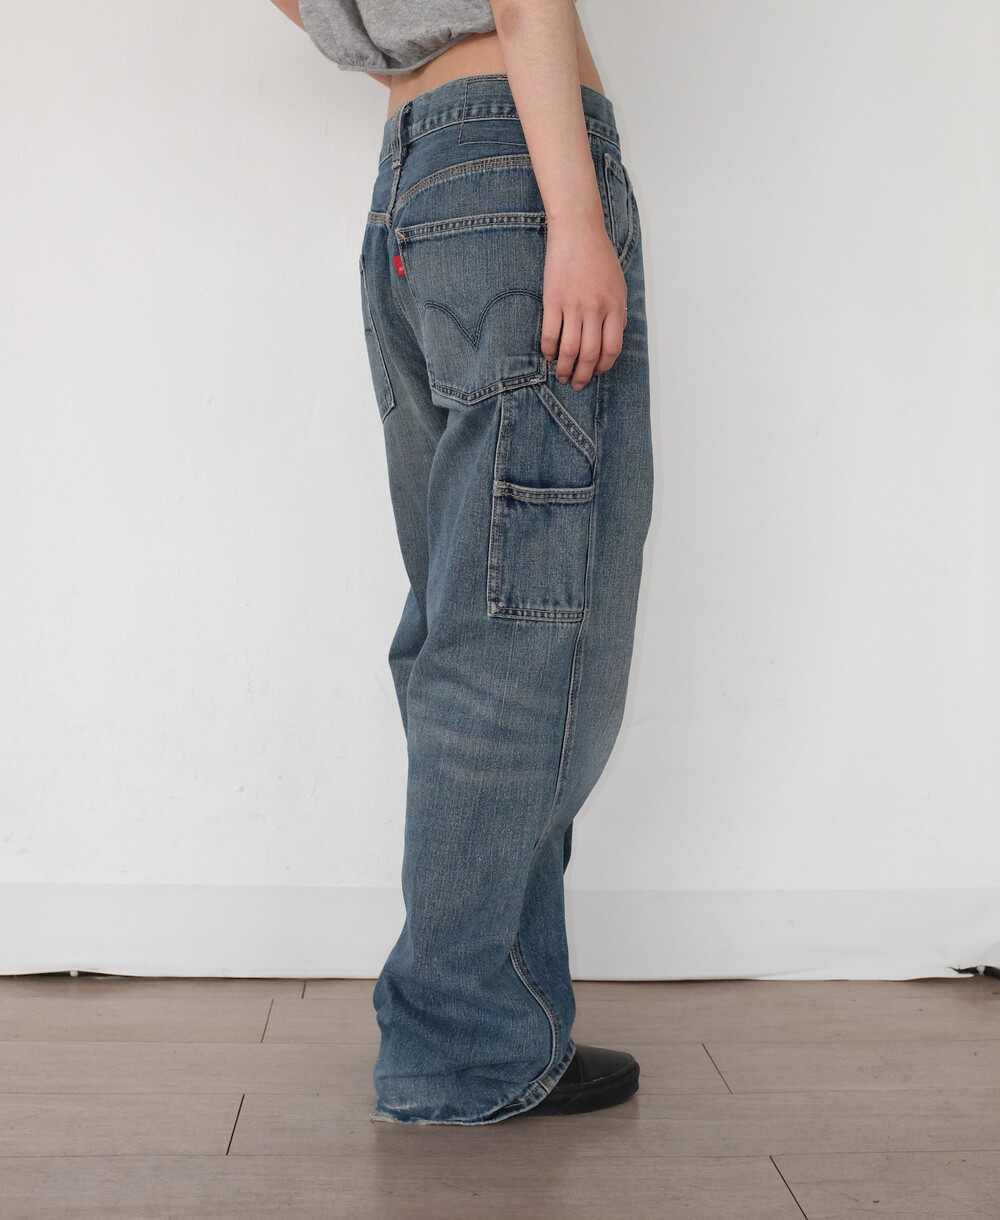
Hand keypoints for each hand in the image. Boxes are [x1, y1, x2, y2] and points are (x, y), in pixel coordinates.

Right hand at [540, 217, 627, 390]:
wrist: (577, 231)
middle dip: (584, 375)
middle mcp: (596, 309)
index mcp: (615, 306)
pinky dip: (549, 350)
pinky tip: (549, 355)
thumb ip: (617, 312)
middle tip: (578, 384)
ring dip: (565, 368)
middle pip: (590, 354)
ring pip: (570, 349)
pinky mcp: (553, 300)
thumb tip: (611, 338)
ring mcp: (573, 306)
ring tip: (562, 376)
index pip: (612, 348)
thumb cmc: (599, 256)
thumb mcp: (618, 284)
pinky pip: (550, 334)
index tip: (597, 372)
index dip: (604, 366)